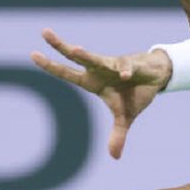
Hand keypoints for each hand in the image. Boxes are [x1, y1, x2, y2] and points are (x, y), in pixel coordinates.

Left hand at [31, 28, 172, 158]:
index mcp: (93, 82)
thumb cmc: (134, 94)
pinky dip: (124, 71)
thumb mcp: (125, 117)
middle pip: (76, 57)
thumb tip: (115, 157)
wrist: (156, 78)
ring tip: (75, 50)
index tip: (33, 55)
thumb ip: (118, 134)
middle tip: (44, 33)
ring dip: (86, 56)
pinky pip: (125, 67)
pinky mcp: (131, 64)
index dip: (51, 66)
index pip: (67, 74)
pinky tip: (124, 77)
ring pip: (96, 59)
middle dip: (60, 46)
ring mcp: (113, 65)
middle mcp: (99, 70)